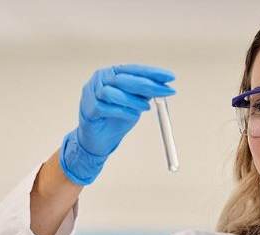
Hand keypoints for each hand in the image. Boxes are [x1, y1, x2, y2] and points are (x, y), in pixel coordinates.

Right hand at [60, 64, 175, 184]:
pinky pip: (105, 108)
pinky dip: (121, 111)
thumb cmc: (116, 118)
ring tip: (147, 108)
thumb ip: (144, 93)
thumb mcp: (134, 103)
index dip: (152, 73)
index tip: (170, 77)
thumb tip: (163, 86)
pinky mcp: (89, 109)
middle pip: (124, 78)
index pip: (133, 69)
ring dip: (133, 100)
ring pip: (112, 92)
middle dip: (148, 85)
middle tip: (166, 92)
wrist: (99, 139)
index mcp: (112, 73)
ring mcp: (91, 93)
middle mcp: (100, 79)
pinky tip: (132, 115)